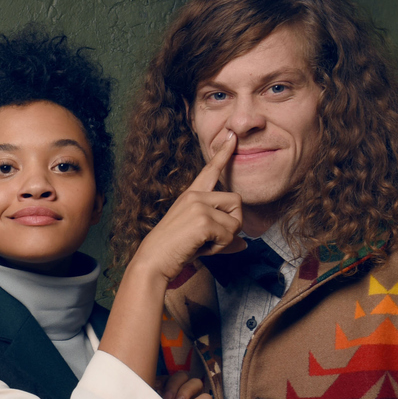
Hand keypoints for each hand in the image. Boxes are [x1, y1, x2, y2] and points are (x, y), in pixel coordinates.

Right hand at [129, 131, 244, 282]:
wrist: (152, 262)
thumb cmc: (172, 251)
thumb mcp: (199, 239)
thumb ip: (222, 237)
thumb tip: (244, 245)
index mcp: (191, 196)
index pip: (210, 171)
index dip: (223, 154)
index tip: (232, 136)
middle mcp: (195, 196)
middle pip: (236, 201)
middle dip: (233, 224)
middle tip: (212, 239)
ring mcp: (199, 206)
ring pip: (236, 221)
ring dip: (226, 238)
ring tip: (203, 244)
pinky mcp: (203, 220)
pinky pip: (229, 234)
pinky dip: (220, 247)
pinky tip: (201, 248)